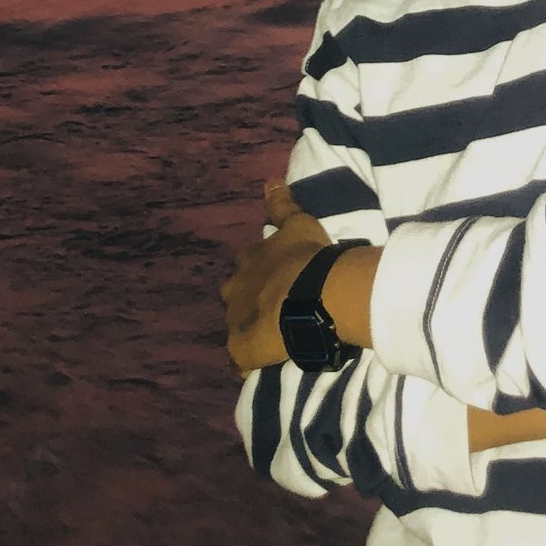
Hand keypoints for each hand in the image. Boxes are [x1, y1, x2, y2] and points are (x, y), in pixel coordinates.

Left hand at [221, 178, 330, 374]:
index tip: (273, 276)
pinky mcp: (239, 350)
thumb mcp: (298, 223)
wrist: (312, 294)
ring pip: (236, 326)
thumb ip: (282, 204)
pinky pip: (239, 361)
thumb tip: (270, 179)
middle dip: (248, 299)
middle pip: (235, 294)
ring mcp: (234, 321)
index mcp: (246, 261)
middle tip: (272, 306)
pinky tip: (259, 366)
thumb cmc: (307, 257)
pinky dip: (247, 362)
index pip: (245, 266)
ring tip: (270, 337)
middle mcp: (233, 289)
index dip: (259, 272)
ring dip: (249, 329)